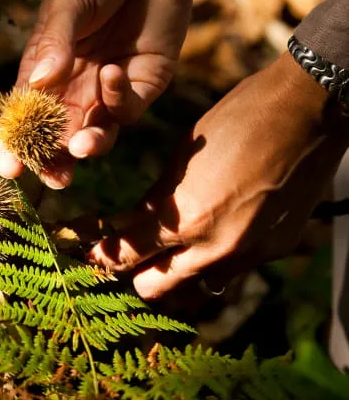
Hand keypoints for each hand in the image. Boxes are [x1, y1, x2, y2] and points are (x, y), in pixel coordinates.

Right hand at [0, 0, 199, 187]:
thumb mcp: (68, 4)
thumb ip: (55, 44)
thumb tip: (39, 82)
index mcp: (47, 69)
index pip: (27, 117)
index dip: (17, 145)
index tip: (8, 169)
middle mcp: (76, 86)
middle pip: (60, 137)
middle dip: (55, 162)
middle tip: (53, 178)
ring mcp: (110, 88)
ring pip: (97, 134)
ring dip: (89, 146)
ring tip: (82, 146)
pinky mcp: (146, 82)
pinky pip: (129, 108)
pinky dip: (119, 100)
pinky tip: (112, 73)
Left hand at [87, 52, 348, 299]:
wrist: (312, 112)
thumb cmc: (238, 122)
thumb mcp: (181, 159)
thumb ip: (153, 203)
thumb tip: (123, 226)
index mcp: (186, 218)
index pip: (125, 254)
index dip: (100, 252)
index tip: (87, 247)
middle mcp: (216, 248)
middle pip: (152, 287)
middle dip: (134, 271)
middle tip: (127, 251)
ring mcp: (248, 255)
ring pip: (192, 287)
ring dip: (174, 273)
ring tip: (166, 248)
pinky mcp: (274, 251)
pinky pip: (230, 271)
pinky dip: (212, 260)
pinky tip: (210, 233)